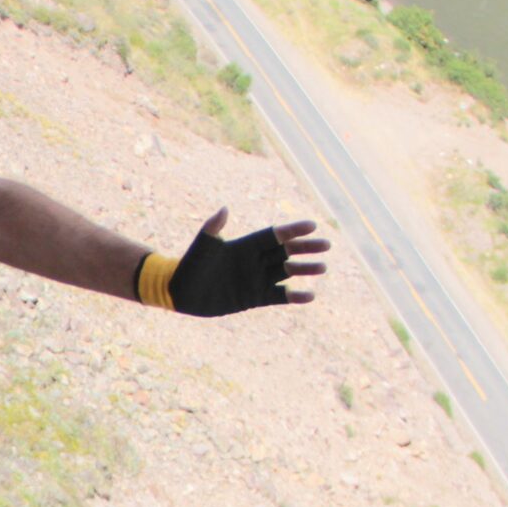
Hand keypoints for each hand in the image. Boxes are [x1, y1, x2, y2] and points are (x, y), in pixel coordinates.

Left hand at [165, 207, 327, 314]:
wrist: (180, 292)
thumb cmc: (190, 266)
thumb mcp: (202, 246)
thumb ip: (213, 228)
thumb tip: (225, 208)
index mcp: (244, 245)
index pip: (273, 235)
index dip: (292, 230)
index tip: (312, 225)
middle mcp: (253, 260)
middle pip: (285, 251)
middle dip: (306, 248)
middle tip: (327, 245)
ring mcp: (255, 279)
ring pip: (287, 272)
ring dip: (304, 269)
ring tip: (323, 267)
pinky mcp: (254, 297)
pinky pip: (278, 296)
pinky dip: (294, 296)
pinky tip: (310, 295)